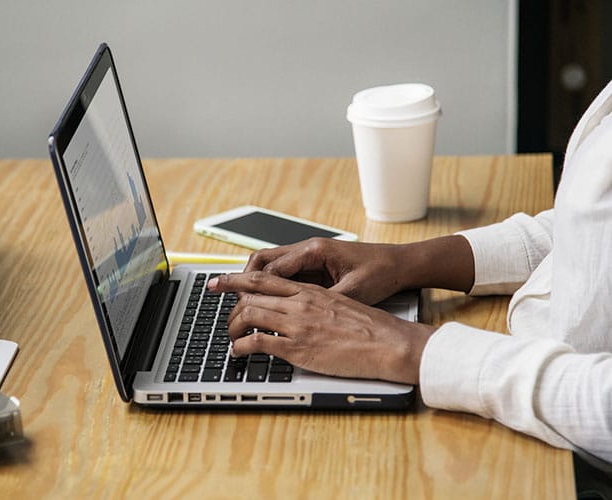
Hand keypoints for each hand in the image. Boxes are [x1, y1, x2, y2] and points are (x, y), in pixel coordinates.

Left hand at [207, 271, 435, 384]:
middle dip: (229, 301)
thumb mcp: (340, 303)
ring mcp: (298, 324)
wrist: (389, 342)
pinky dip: (241, 346)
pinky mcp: (299, 348)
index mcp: (310, 291)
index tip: (221, 281)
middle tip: (220, 310)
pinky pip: (258, 342)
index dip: (237, 279)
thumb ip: (316, 303)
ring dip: (233, 326)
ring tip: (231, 335)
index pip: (264, 279)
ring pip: (250, 315)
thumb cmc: (371, 327)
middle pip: (251, 294)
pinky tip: (238, 351)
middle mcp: (300, 303)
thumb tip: (300, 308)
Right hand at [244, 235, 475, 303]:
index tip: (238, 302)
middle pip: (262, 260)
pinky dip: (270, 285)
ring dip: (254, 281)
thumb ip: (323, 302)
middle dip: (242, 278)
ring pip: (270, 265)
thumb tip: (298, 318)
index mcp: (314, 251)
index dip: (251, 286)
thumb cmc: (381, 273)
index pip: (271, 268)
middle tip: (224, 293)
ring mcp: (309, 257)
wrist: (401, 264)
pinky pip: (284, 273)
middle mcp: (307, 250)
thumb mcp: (352, 292)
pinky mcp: (314, 266)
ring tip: (238, 300)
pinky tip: (264, 302)